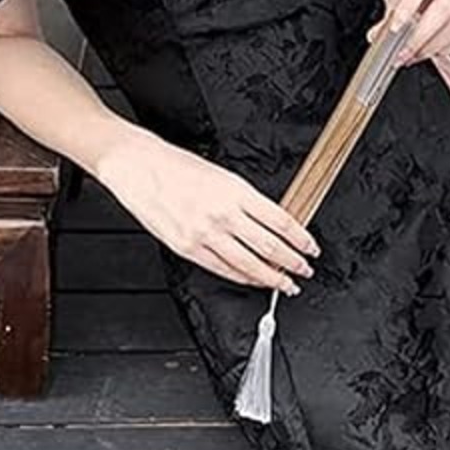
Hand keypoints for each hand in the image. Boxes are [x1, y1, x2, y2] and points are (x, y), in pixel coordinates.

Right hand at [97, 132, 319, 293]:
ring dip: (273, 277)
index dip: (301, 239)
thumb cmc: (177, 166)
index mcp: (236, 191)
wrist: (138, 166)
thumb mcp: (223, 176)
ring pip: (250, 265)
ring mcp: (205, 234)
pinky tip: (254, 280)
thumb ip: (247, 201)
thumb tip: (273, 223)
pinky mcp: (187, 248)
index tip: (311, 248)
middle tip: (305, 271)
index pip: (281, 221)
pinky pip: (223, 270)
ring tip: (285, 284)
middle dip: (293, 263)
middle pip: (271, 247)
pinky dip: (244, 278)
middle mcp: (223, 214)